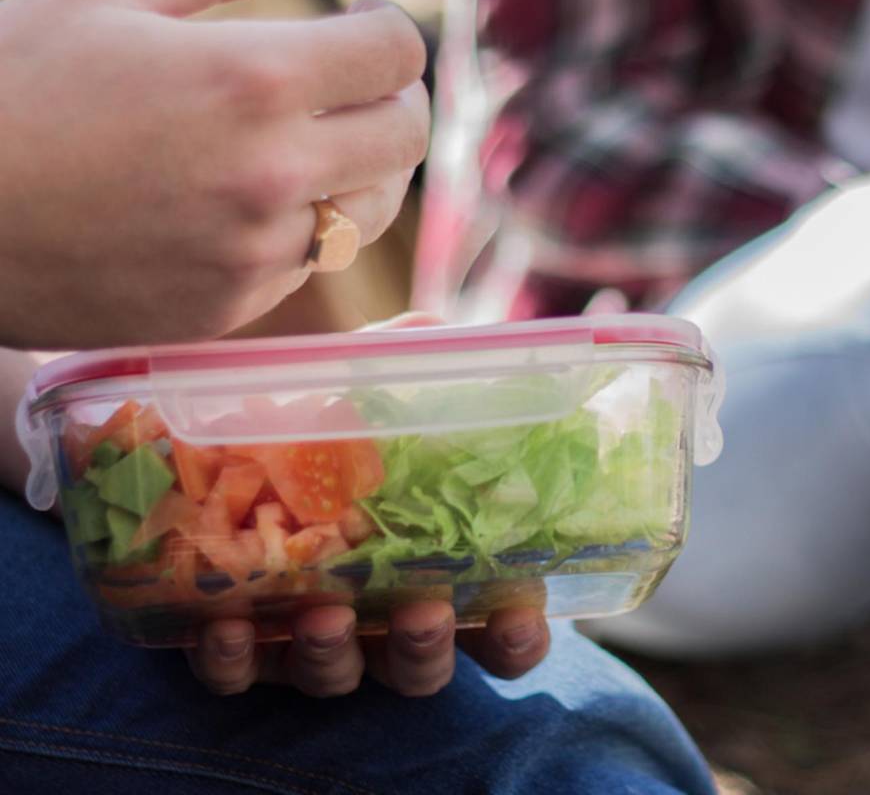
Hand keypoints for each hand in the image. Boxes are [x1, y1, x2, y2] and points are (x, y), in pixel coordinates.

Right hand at [0, 0, 428, 348]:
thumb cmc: (1, 88)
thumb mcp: (99, 0)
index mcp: (252, 81)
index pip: (396, 53)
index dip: (391, 27)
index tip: (366, 19)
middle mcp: (274, 175)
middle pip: (406, 136)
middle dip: (396, 97)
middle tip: (363, 83)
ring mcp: (255, 252)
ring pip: (368, 209)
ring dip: (362, 167)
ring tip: (321, 142)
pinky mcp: (229, 306)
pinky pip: (307, 261)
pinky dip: (303, 225)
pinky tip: (256, 200)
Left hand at [185, 312, 550, 696]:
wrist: (211, 440)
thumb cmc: (320, 425)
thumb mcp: (365, 392)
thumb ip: (408, 368)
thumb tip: (439, 331)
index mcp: (433, 573)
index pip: (496, 631)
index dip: (516, 637)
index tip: (519, 615)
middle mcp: (377, 619)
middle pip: (421, 667)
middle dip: (426, 648)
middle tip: (423, 611)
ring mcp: (310, 638)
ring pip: (337, 677)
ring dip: (335, 656)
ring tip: (324, 614)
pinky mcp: (240, 647)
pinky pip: (239, 676)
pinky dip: (235, 661)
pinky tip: (227, 626)